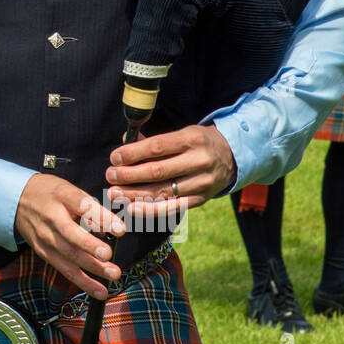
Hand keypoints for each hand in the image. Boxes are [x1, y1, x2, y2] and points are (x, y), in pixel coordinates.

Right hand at [13, 174, 125, 299]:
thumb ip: (91, 208)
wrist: (16, 199)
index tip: (120, 229)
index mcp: (61, 196)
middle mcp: (51, 217)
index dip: (100, 217)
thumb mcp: (70, 190)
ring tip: (113, 274)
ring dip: (92, 268)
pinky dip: (83, 281)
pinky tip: (99, 290)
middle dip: (90, 246)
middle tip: (108, 255)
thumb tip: (115, 228)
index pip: (82, 205)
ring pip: (69, 255)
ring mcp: (45, 237)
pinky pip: (64, 269)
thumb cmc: (51, 194)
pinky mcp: (44, 252)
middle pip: (70, 234)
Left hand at [104, 124, 234, 214]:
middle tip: (110, 175)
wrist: (233, 156)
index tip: (114, 157)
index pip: (157, 147)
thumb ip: (153, 140)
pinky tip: (132, 208)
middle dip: (129, 175)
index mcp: (192, 139)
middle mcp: (199, 161)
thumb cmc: (198, 142)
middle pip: (158, 171)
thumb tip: (125, 143)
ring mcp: (202, 182)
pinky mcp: (201, 199)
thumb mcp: (182, 133)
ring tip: (114, 193)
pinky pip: (173, 207)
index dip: (133, 153)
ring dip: (134, 194)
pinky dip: (151, 210)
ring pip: (163, 191)